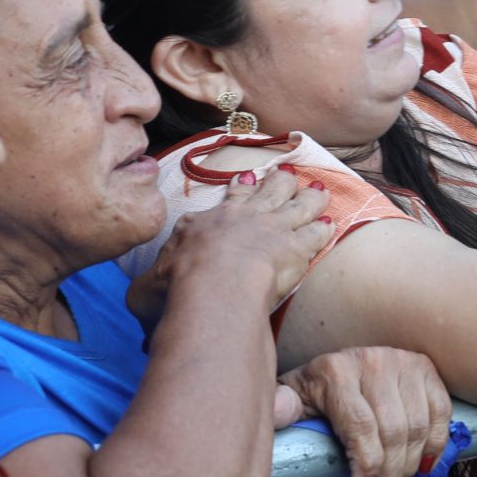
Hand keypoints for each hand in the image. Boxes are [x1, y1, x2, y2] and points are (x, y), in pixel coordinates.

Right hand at [127, 166, 327, 333]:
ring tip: (320, 190)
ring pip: (297, 204)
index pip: (224, 200)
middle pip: (266, 190)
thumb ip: (148, 290)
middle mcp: (241, 218)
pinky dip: (324, 227)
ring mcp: (273, 228)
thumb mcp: (146, 290)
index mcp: (204, 223)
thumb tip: (145, 304)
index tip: (246, 177)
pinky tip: (331, 224)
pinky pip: (316, 232)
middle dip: (279, 181)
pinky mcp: (297, 246)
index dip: (238, 189)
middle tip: (289, 173)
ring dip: (309, 196)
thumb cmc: (175, 289)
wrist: (214, 287)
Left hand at [274, 345, 454, 476]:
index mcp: (336, 371)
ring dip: (411, 464)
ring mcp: (403, 362)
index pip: (361, 426)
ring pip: (418, 426)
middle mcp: (373, 360)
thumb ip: (281, 408)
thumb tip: (274, 412)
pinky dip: (436, 443)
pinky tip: (423, 464)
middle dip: (390, 472)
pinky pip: (440, 412)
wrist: (340, 364)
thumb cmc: (314, 390)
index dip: (367, 464)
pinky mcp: (425, 367)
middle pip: (394, 430)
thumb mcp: (291, 398)